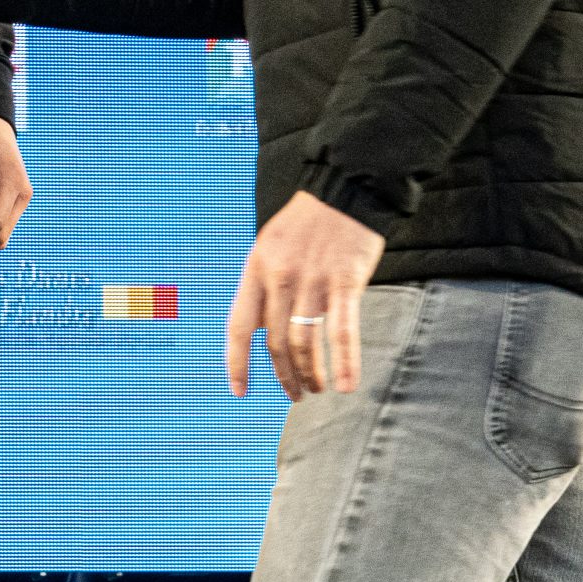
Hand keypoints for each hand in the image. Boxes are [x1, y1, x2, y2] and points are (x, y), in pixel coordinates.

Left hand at [225, 190, 385, 401]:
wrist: (344, 188)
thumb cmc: (308, 221)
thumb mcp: (271, 245)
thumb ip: (265, 284)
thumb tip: (263, 327)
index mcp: (257, 267)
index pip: (240, 325)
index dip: (236, 361)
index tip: (238, 389)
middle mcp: (280, 277)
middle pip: (277, 342)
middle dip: (285, 375)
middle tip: (295, 393)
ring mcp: (313, 280)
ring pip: (305, 342)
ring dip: (310, 373)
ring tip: (316, 388)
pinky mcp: (345, 281)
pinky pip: (342, 331)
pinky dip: (343, 362)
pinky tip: (345, 384)